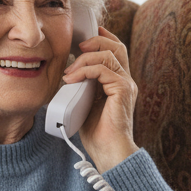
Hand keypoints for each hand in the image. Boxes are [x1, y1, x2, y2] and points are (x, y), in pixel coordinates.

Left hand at [62, 27, 137, 172]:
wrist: (109, 153)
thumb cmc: (96, 134)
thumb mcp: (84, 103)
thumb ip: (81, 87)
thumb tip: (64, 74)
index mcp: (118, 82)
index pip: (115, 50)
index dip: (102, 38)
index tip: (82, 37)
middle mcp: (126, 81)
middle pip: (116, 45)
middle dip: (95, 39)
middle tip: (77, 45)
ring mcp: (126, 84)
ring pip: (109, 54)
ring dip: (85, 58)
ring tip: (69, 71)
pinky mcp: (123, 90)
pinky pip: (103, 69)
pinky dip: (85, 70)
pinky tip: (71, 79)